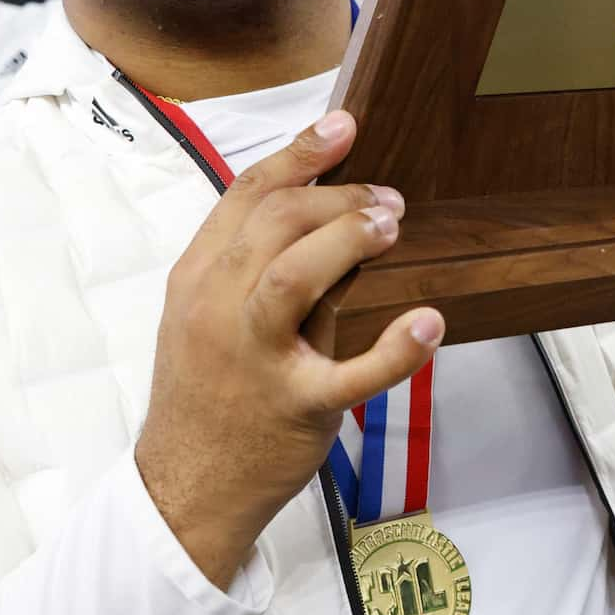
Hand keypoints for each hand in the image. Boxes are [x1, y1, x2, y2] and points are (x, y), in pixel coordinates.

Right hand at [137, 111, 440, 588]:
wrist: (186, 486)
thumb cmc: (207, 393)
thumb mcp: (205, 316)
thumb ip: (248, 264)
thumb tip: (322, 209)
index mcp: (197, 278)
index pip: (245, 195)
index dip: (299, 153)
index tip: (344, 127)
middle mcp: (218, 310)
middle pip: (275, 223)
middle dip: (338, 197)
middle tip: (387, 201)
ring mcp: (255, 359)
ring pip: (293, 279)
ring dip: (348, 240)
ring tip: (391, 227)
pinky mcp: (295, 407)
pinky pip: (349, 375)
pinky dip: (394, 347)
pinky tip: (427, 322)